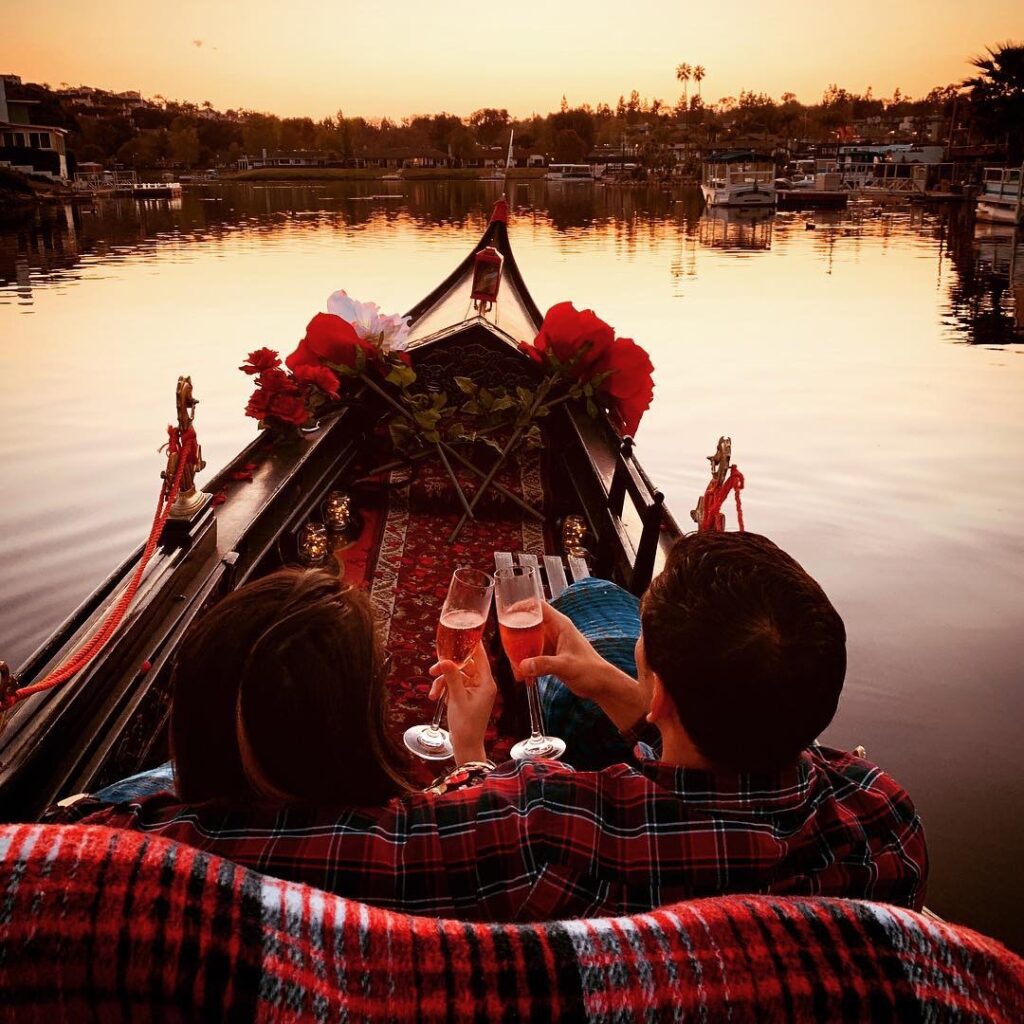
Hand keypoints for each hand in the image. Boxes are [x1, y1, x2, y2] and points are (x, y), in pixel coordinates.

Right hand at [429, 643, 495, 764]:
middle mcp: (482, 683)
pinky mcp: (467, 696)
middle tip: (433, 670)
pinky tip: (436, 698)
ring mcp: (474, 690)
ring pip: (456, 675)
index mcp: (486, 682)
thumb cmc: (466, 725)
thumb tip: (445, 659)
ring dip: (443, 682)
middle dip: (447, 668)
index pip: (480, 656)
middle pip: (464, 665)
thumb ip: (452, 677)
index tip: (461, 632)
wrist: (466, 746)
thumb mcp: (457, 699)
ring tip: (433, 693)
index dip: (471, 644)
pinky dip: (444, 689)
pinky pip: (454, 685)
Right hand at [519, 603, 648, 732]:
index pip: (538, 606)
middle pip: (529, 624)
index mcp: (560, 625)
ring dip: (519, 652)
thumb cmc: (590, 670)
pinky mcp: (550, 656)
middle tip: (506, 645)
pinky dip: (526, 663)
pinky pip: (532, 655)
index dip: (522, 606)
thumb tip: (523, 665)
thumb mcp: (566, 666)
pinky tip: (522, 676)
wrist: (600, 685)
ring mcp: (551, 644)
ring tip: (515, 667)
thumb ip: (545, 664)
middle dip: (515, 634)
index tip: (508, 613)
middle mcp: (554, 631)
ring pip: (528, 641)